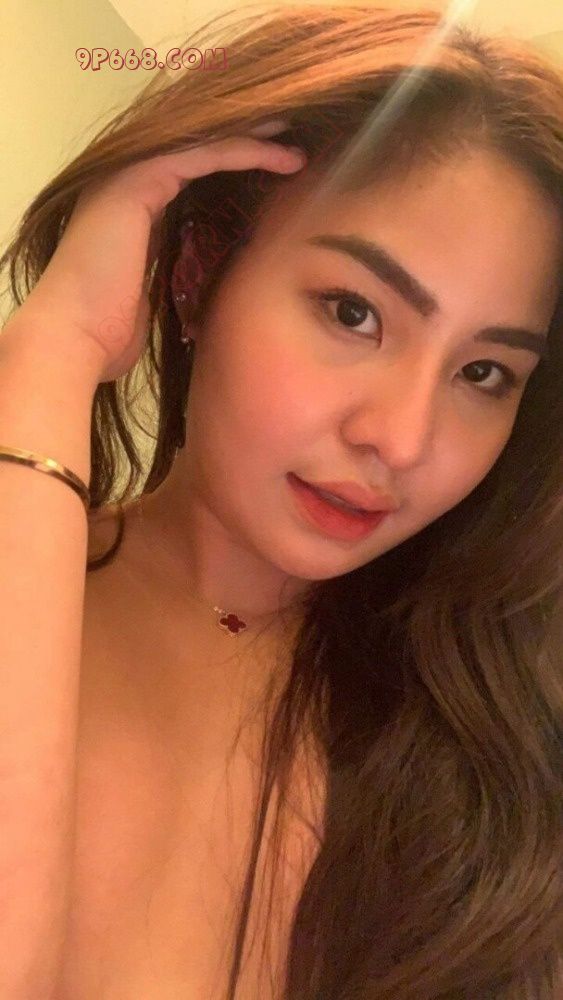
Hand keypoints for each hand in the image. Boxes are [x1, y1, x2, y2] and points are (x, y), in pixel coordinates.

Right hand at [6, 121, 304, 383]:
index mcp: (129, 206)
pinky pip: (203, 154)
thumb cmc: (111, 330)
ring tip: (297, 147)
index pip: (190, 174)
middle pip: (198, 149)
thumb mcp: (156, 290)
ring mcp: (128, 175)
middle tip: (294, 145)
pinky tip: (279, 157)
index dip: (233, 169)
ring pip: (204, 144)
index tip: (277, 176)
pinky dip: (244, 152)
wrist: (77, 335)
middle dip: (247, 144)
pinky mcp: (139, 180)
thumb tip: (211, 283)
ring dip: (255, 142)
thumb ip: (177, 270)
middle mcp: (126, 180)